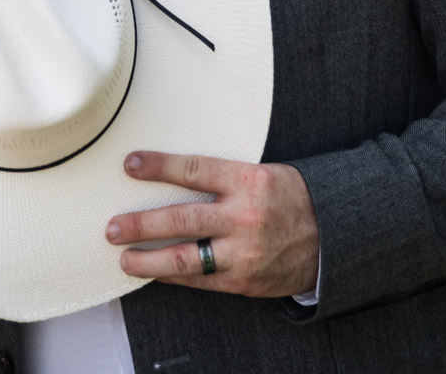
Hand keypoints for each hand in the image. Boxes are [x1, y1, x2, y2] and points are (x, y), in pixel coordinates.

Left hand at [106, 151, 319, 298]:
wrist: (333, 236)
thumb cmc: (290, 197)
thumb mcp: (262, 173)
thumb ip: (223, 176)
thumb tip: (171, 173)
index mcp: (249, 181)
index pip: (193, 171)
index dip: (158, 167)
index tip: (130, 165)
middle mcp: (245, 217)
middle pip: (182, 219)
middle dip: (141, 224)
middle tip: (111, 228)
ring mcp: (245, 252)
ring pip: (187, 258)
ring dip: (149, 260)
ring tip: (124, 259)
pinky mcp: (245, 280)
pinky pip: (202, 281)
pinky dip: (174, 277)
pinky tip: (155, 272)